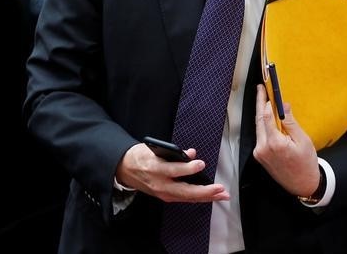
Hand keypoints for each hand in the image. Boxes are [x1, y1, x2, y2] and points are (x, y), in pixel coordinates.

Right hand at [115, 143, 229, 202]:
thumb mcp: (153, 148)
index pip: (173, 170)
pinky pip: (184, 199)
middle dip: (204, 191)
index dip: (188, 168)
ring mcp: (162, 193)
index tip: (200, 163)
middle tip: (220, 189)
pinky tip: (210, 196)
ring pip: (187, 197)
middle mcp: (159, 184)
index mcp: (155, 168)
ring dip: (206, 197)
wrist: (125, 169)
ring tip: (222, 195)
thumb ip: (173, 152)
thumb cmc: (140, 156)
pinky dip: (198, 198)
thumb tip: (191, 153)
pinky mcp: (165, 197)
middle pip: (184, 190)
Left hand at [253, 84, 320, 196]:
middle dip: (260, 103)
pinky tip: (267, 117)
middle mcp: (263, 148)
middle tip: (260, 89)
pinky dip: (263, 125)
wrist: (303, 185)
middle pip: (259, 120)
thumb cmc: (306, 163)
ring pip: (258, 127)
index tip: (267, 90)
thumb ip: (290, 122)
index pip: (266, 116)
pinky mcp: (259, 156)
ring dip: (261, 113)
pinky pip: (260, 136)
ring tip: (264, 99)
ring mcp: (259, 153)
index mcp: (274, 143)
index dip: (266, 102)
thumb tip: (283, 105)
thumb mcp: (303, 140)